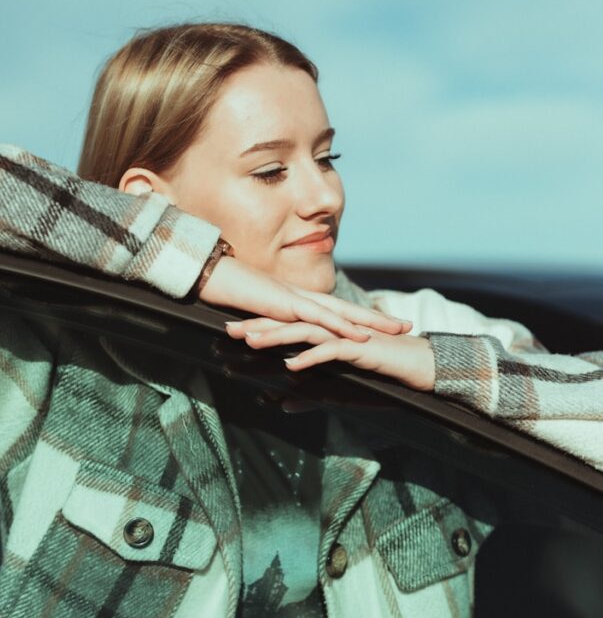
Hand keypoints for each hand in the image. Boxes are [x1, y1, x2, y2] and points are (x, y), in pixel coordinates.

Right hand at [200, 256, 411, 342]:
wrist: (210, 276)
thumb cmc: (227, 294)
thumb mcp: (254, 316)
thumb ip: (269, 326)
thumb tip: (274, 341)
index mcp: (297, 300)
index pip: (336, 310)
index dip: (361, 317)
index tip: (383, 325)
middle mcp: (303, 297)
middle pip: (349, 309)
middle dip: (379, 318)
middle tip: (407, 326)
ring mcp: (297, 299)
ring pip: (342, 313)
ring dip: (372, 322)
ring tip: (396, 330)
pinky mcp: (287, 304)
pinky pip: (321, 318)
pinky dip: (342, 328)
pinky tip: (361, 337)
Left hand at [226, 316, 435, 390]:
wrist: (415, 366)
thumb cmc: (379, 376)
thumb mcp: (339, 390)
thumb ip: (309, 395)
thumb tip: (281, 404)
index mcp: (324, 334)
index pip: (285, 328)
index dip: (258, 329)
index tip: (230, 336)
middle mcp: (331, 329)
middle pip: (287, 324)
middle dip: (257, 327)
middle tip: (228, 331)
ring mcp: (344, 336)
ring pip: (304, 332)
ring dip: (277, 337)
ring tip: (252, 343)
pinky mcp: (359, 347)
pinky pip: (331, 352)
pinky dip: (312, 358)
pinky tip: (293, 366)